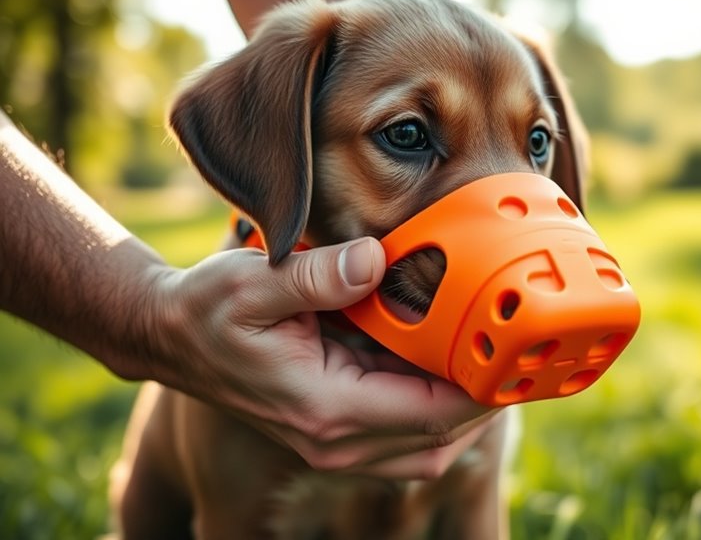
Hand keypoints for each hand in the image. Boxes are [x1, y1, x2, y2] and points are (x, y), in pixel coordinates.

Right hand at [135, 237, 496, 478]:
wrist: (170, 337)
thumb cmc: (208, 310)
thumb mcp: (249, 282)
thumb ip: (314, 275)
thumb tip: (375, 259)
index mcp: (325, 408)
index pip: (429, 414)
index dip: (484, 391)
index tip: (521, 356)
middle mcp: (336, 439)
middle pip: (440, 438)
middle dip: (489, 401)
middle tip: (528, 354)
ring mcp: (338, 440)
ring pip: (428, 444)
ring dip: (468, 409)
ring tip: (501, 356)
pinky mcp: (338, 427)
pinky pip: (407, 431)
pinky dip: (439, 404)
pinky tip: (454, 357)